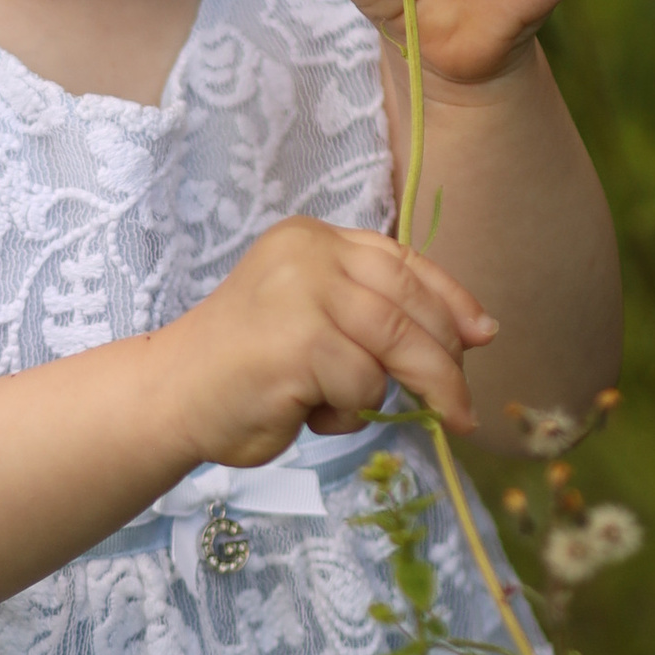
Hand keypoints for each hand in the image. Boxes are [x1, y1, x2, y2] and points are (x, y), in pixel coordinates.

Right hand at [158, 218, 496, 462]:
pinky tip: (310, 413)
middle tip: (460, 407)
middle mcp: (309, 254)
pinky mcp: (299, 343)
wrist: (171, 395)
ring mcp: (303, 294)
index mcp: (312, 238)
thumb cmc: (247, 368)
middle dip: (445, 359)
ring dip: (407, 392)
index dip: (451, 299)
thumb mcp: (315, 319)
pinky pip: (363, 384)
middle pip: (410, 303)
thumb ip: (374, 313)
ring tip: (375, 417)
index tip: (483, 334)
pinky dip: (350, 411)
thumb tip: (476, 332)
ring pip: (397, 345)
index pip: (402, 260)